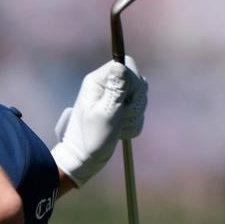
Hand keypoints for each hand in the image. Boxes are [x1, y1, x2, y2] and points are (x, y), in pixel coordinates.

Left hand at [51, 57, 146, 186]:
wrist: (84, 159)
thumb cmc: (90, 138)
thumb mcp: (105, 113)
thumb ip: (116, 90)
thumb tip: (121, 64)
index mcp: (98, 81)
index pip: (126, 64)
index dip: (133, 81)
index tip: (126, 99)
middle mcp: (107, 87)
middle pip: (138, 82)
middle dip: (134, 103)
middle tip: (120, 117)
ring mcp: (115, 99)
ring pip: (140, 99)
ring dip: (133, 116)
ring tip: (117, 127)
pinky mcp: (121, 112)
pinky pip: (139, 113)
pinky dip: (133, 125)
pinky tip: (119, 132)